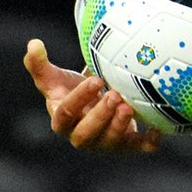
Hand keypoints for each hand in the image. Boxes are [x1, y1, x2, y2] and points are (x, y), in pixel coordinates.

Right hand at [23, 38, 161, 152]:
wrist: (94, 104)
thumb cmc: (71, 90)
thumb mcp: (55, 78)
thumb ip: (39, 65)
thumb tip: (33, 43)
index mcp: (62, 121)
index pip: (65, 114)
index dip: (79, 99)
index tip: (95, 79)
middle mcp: (81, 136)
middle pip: (85, 135)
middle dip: (100, 117)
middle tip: (113, 96)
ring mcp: (104, 143)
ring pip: (109, 143)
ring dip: (119, 127)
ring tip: (129, 106)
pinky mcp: (126, 145)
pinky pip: (138, 148)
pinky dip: (148, 142)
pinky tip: (158, 131)